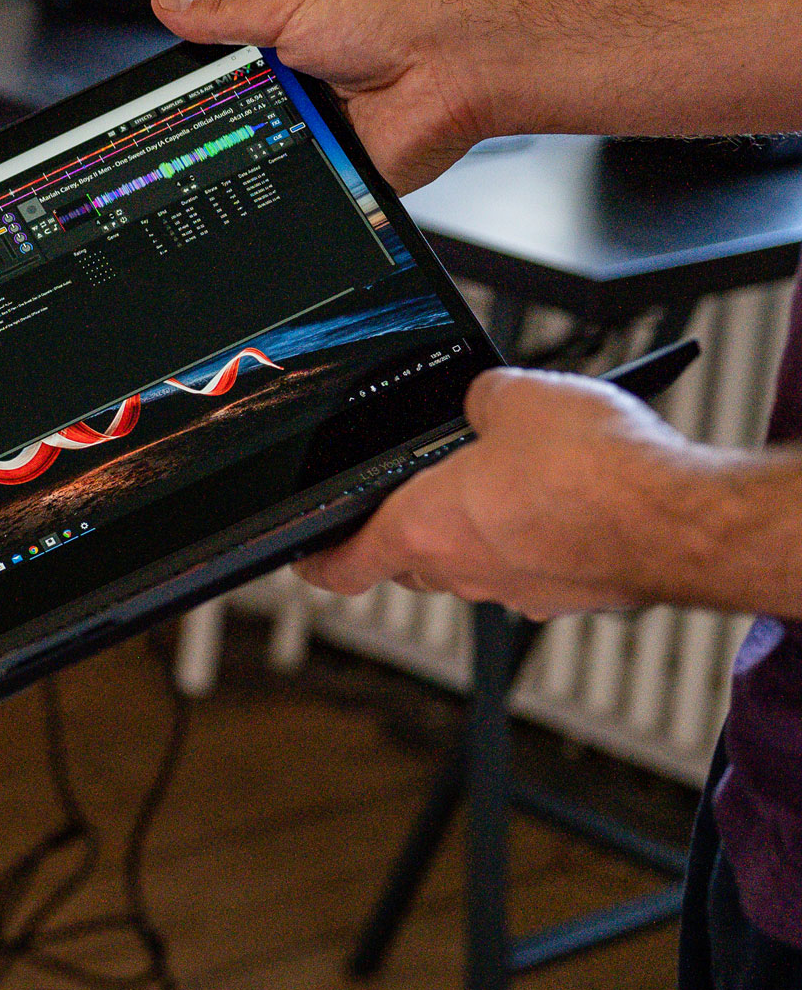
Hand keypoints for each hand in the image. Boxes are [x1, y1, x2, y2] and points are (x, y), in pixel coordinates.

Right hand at [153, 0, 485, 191]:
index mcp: (286, 53)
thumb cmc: (392, 21)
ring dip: (252, 161)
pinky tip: (278, 179)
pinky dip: (289, 193)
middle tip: (190, 135)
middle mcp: (302, 97)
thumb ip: (225, 16)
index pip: (222, 80)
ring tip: (244, 147)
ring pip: (263, 163)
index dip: (191, 93)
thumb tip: (167, 3)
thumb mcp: (290, 8)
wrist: (454, 63)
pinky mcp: (343, 175)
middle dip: (215, 132)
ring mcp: (321, 138)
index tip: (159, 105)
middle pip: (235, 125)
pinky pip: (303, 194)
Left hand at [294, 369, 701, 617]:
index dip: (319, 560)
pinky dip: (542, 538)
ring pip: (479, 562)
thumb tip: (482, 401)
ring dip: (486, 528)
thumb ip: (479, 400)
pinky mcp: (574, 593)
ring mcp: (520, 590)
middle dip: (415, 525)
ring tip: (519, 476)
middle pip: (414, 557)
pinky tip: (572, 497)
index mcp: (423, 531)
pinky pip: (538, 565)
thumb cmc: (593, 470)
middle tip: (432, 486)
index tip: (306, 559)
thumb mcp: (513, 396)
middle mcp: (465, 573)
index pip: (345, 564)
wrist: (683, 518)